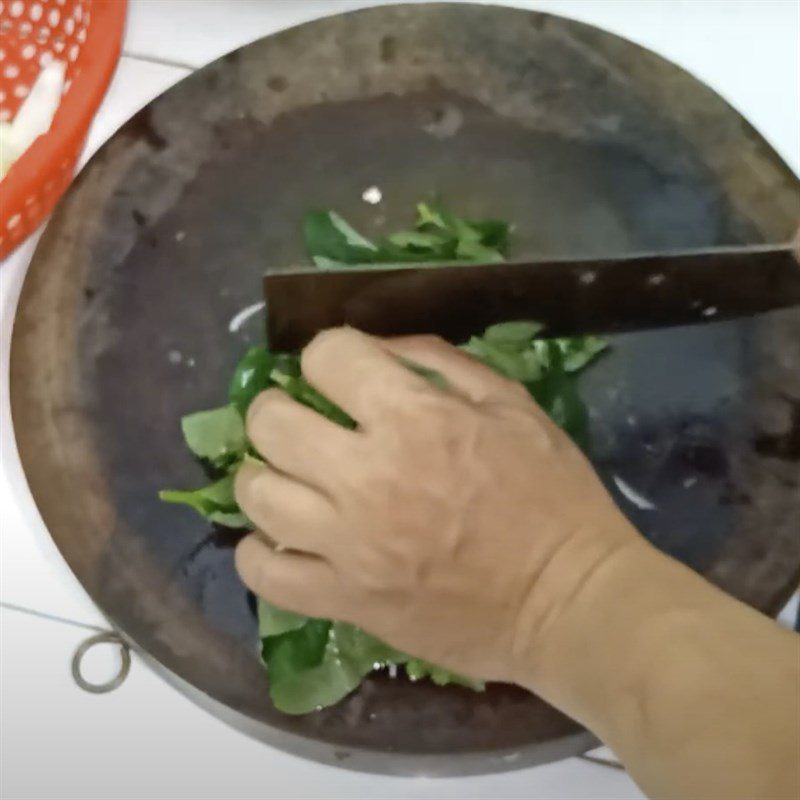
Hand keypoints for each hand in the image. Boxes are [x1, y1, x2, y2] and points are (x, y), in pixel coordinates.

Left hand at [233, 328, 637, 683]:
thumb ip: (441, 363)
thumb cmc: (553, 496)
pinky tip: (276, 541)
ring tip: (284, 477)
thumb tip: (379, 348)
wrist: (568, 600)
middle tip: (297, 419)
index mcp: (413, 418)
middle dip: (277, 408)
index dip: (329, 353)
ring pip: (255, 496)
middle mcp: (366, 476)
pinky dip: (257, 554)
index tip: (340, 370)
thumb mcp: (514, 406)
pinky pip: (265, 576)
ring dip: (262, 475)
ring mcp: (348, 544)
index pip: (326, 357)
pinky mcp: (345, 601)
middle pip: (271, 423)